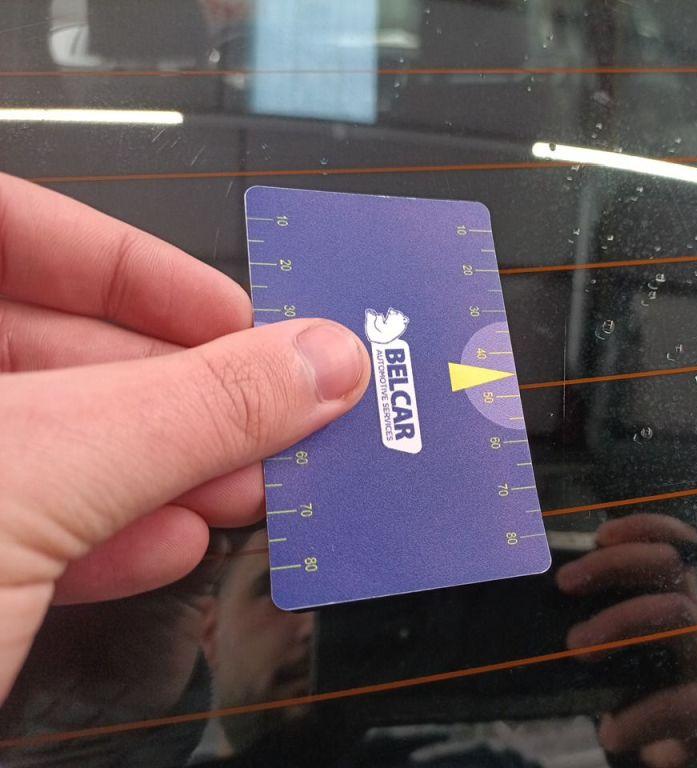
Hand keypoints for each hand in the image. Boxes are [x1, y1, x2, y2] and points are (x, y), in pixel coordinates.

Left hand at [0, 174, 369, 702]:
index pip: (1, 225)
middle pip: (32, 338)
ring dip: (150, 464)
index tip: (235, 317)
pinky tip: (161, 546)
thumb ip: (195, 407)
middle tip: (266, 411)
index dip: (130, 264)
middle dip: (166, 385)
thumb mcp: (34, 481)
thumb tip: (317, 360)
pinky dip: (92, 531)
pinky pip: (5, 520)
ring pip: (30, 438)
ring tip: (239, 486)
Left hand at [556, 514, 696, 767]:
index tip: (600, 534)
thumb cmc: (636, 680)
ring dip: (620, 623)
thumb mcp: (619, 639)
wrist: (673, 748)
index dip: (642, 528)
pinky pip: (678, 705)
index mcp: (674, 595)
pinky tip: (610, 732)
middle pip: (669, 566)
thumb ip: (593, 612)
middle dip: (613, 566)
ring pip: (676, 616)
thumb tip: (535, 590)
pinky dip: (637, 718)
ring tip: (577, 647)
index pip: (673, 542)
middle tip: (564, 582)